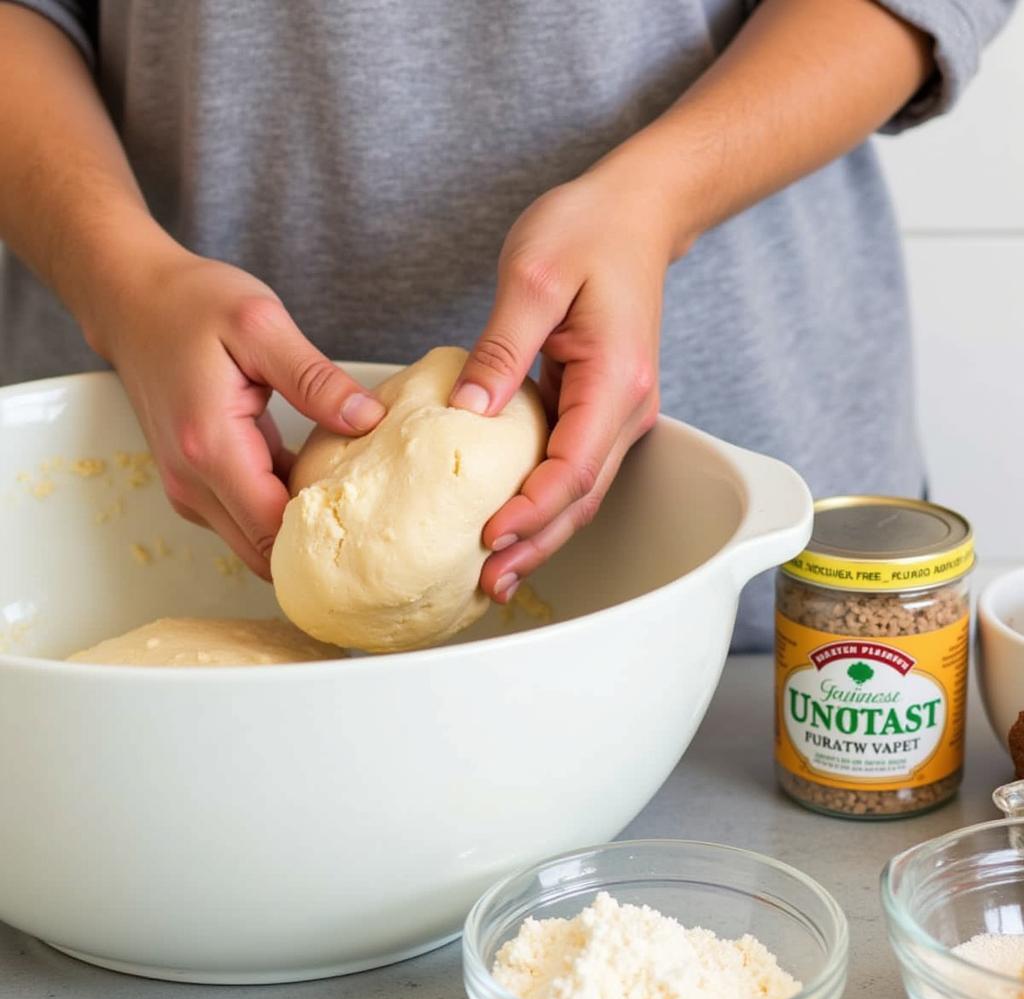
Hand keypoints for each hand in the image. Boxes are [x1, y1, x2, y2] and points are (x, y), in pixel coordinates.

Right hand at [89, 250, 385, 578]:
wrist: (133, 301)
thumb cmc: (191, 306)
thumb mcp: (262, 326)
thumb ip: (316, 379)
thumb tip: (367, 420)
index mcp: (212, 449)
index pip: (275, 533)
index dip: (325, 535)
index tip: (370, 518)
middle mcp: (193, 482)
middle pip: (265, 553)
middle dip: (317, 543)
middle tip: (370, 514)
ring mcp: (191, 488)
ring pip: (256, 540)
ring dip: (299, 527)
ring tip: (348, 493)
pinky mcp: (197, 483)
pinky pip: (248, 516)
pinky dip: (282, 507)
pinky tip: (316, 477)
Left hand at [450, 166, 674, 601]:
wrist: (634, 211)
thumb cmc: (587, 230)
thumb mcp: (533, 276)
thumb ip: (501, 349)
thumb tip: (469, 411)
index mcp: (615, 379)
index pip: (574, 467)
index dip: (532, 511)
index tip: (488, 537)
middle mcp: (627, 406)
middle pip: (582, 497)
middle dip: (536, 544)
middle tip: (488, 582)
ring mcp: (618, 410)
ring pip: (581, 491)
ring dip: (541, 533)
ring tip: (496, 571)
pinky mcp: (600, 405)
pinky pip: (573, 467)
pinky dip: (543, 501)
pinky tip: (511, 518)